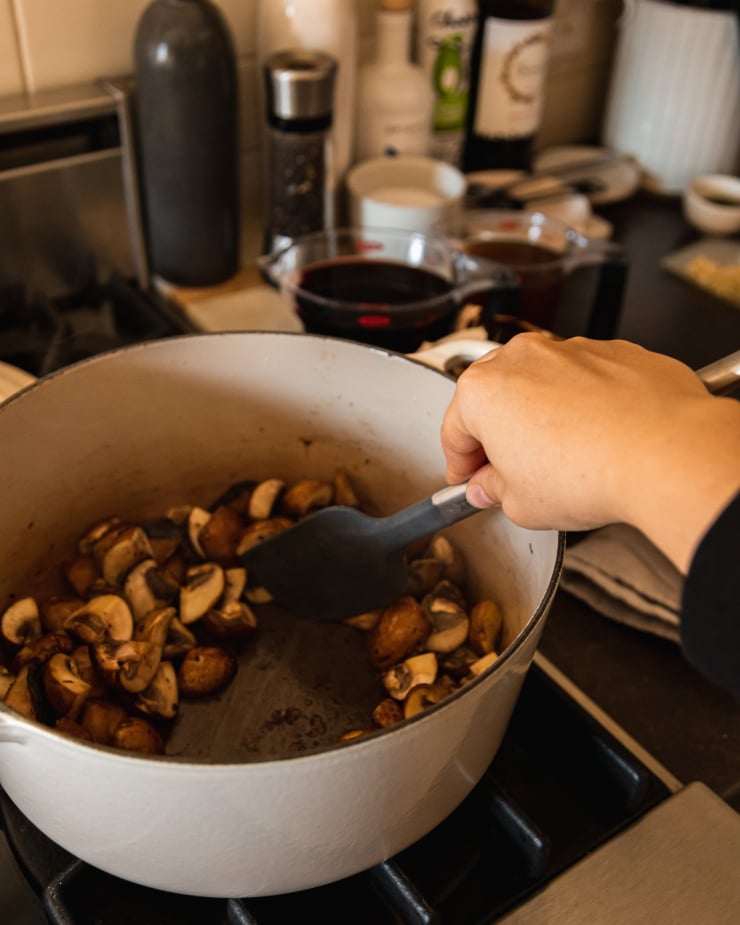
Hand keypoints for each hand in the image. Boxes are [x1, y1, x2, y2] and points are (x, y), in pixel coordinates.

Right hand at [440, 334, 739, 571]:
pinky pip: (586, 380)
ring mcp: (570, 350)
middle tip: (509, 473)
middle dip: (498, 435)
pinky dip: (586, 404)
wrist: (664, 453)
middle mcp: (522, 359)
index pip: (453, 431)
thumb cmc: (590, 472)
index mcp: (483, 391)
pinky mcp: (614, 353)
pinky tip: (597, 440)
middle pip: (495, 399)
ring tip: (562, 459)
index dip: (458, 464)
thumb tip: (492, 487)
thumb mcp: (520, 504)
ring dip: (543, 416)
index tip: (468, 480)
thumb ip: (494, 492)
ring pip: (542, 384)